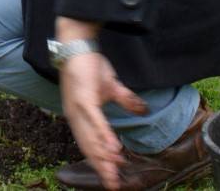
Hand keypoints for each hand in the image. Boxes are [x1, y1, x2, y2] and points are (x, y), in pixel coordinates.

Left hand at [59, 50, 148, 190]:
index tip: (110, 179)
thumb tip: (144, 110)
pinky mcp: (83, 98)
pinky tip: (112, 149)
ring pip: (91, 138)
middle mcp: (75, 116)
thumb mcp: (113, 86)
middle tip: (113, 184)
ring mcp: (78, 108)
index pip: (90, 143)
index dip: (100, 162)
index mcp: (80, 115)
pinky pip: (94, 122)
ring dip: (104, 156)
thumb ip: (127, 101)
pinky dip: (103, 136)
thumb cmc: (91, 65)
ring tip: (115, 171)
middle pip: (89, 147)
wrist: (78, 44)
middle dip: (101, 167)